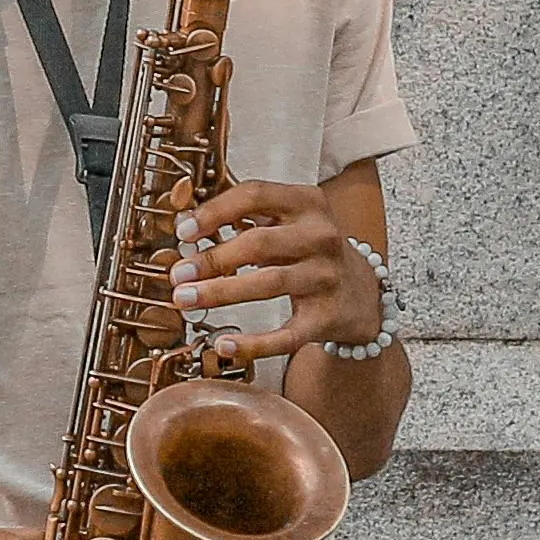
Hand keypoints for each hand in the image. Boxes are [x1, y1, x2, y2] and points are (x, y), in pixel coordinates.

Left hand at [170, 180, 387, 366]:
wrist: (362, 293)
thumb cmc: (309, 251)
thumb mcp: (287, 220)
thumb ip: (244, 216)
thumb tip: (187, 227)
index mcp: (307, 203)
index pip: (255, 195)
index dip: (214, 212)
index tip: (183, 231)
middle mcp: (321, 236)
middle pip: (258, 243)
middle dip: (211, 259)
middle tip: (178, 274)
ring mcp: (326, 277)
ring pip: (268, 284)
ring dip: (220, 292)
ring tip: (185, 299)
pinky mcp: (326, 317)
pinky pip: (286, 335)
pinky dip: (254, 342)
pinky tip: (224, 344)